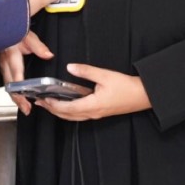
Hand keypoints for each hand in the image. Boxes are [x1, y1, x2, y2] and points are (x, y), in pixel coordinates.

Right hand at [0, 31, 52, 115]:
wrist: (1, 27)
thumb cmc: (14, 30)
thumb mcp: (28, 36)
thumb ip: (38, 47)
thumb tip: (49, 55)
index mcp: (11, 55)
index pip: (16, 76)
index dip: (20, 89)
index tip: (26, 98)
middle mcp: (4, 63)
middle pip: (10, 85)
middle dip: (18, 99)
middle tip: (26, 109)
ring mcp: (2, 65)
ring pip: (7, 85)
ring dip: (15, 97)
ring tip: (24, 107)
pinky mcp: (2, 66)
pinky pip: (6, 82)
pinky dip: (12, 91)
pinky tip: (19, 97)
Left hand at [34, 63, 150, 121]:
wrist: (143, 96)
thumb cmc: (126, 87)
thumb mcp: (105, 75)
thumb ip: (86, 71)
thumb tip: (70, 67)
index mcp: (93, 105)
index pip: (67, 108)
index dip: (53, 105)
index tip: (43, 100)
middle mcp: (93, 113)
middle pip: (67, 115)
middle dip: (53, 110)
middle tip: (41, 103)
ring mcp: (97, 114)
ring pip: (73, 117)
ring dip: (60, 112)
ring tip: (50, 104)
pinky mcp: (100, 112)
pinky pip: (80, 115)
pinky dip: (69, 111)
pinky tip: (67, 105)